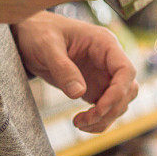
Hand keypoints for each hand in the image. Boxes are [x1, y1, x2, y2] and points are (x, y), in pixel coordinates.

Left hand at [12, 10, 138, 132]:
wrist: (29, 34)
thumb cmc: (39, 32)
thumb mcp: (46, 46)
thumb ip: (62, 68)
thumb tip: (78, 93)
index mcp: (104, 44)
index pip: (126, 70)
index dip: (118, 92)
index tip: (99, 109)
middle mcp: (109, 60)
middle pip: (127, 89)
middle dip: (110, 109)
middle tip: (84, 121)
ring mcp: (103, 74)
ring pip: (120, 101)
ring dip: (106, 117)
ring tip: (79, 123)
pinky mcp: (94, 86)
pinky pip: (106, 107)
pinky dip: (99, 119)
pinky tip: (80, 122)